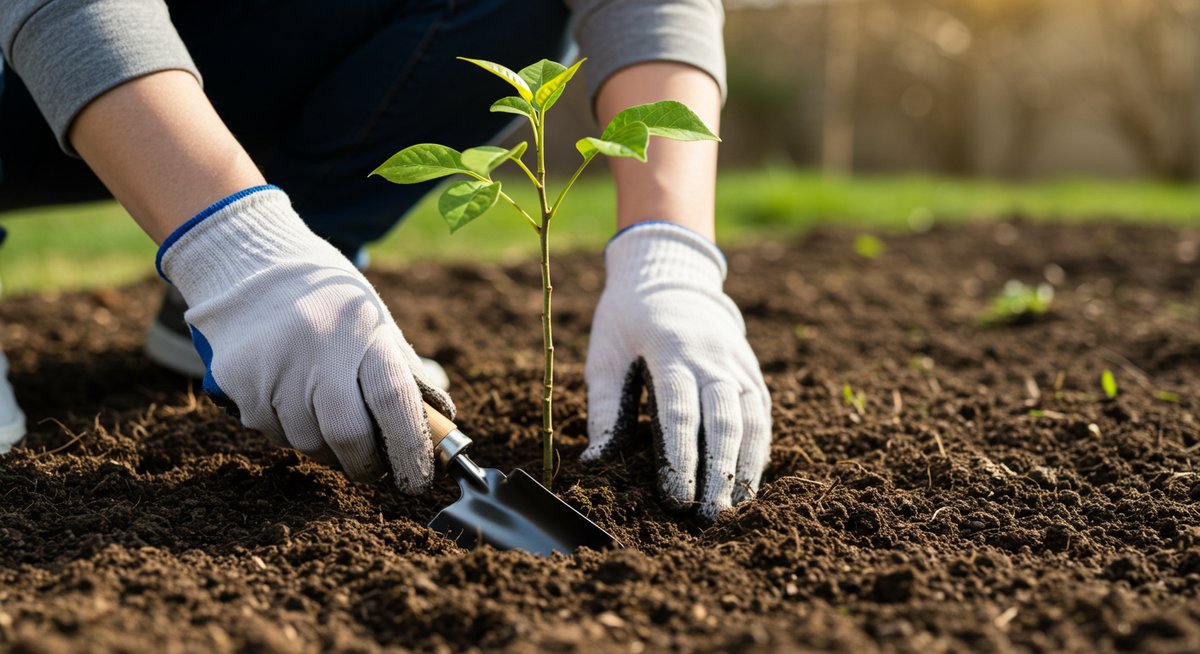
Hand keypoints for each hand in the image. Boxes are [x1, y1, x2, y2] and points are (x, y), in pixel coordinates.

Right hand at [157, 186, 452, 491]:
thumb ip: (404, 373)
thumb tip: (436, 427)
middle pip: (347, 434)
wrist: (253, 263)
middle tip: (373, 468)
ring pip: (306, 442)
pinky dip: (289, 430)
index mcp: (363, 333)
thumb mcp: (376, 322)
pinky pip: (271, 431)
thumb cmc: (330, 301)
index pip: (394, 401)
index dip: (410, 447)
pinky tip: (291, 400)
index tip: (417, 477)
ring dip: (325, 447)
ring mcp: (273, 367)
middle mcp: (317, 350)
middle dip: (365, 463)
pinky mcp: (238, 380)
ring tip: (328, 419)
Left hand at [583, 223, 770, 519]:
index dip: (681, 459)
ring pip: (751, 421)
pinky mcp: (751, 372)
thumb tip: (594, 464)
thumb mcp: (605, 355)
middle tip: (707, 517)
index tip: (677, 498)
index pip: (680, 413)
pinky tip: (750, 484)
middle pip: (722, 422)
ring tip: (734, 509)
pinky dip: (759, 450)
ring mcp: (737, 364)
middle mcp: (712, 358)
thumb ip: (604, 409)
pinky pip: (762, 414)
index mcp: (670, 350)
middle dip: (717, 473)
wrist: (671, 276)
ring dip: (745, 468)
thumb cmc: (628, 321)